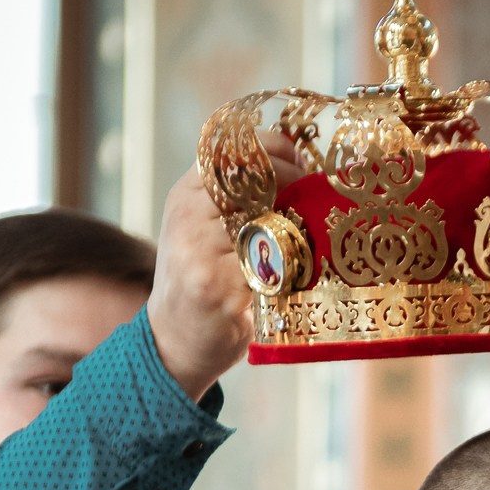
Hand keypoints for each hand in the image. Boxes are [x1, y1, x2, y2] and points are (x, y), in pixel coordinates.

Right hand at [145, 133, 302, 402]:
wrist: (172, 340)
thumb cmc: (203, 279)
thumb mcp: (204, 227)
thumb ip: (237, 198)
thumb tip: (299, 165)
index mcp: (186, 193)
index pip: (234, 149)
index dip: (276, 149)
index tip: (303, 163)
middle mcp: (189, 215)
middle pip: (254, 180)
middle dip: (294, 184)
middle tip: (318, 199)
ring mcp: (200, 252)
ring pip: (266, 223)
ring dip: (298, 229)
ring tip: (309, 240)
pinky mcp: (218, 288)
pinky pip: (269, 268)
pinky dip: (290, 270)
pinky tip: (296, 275)